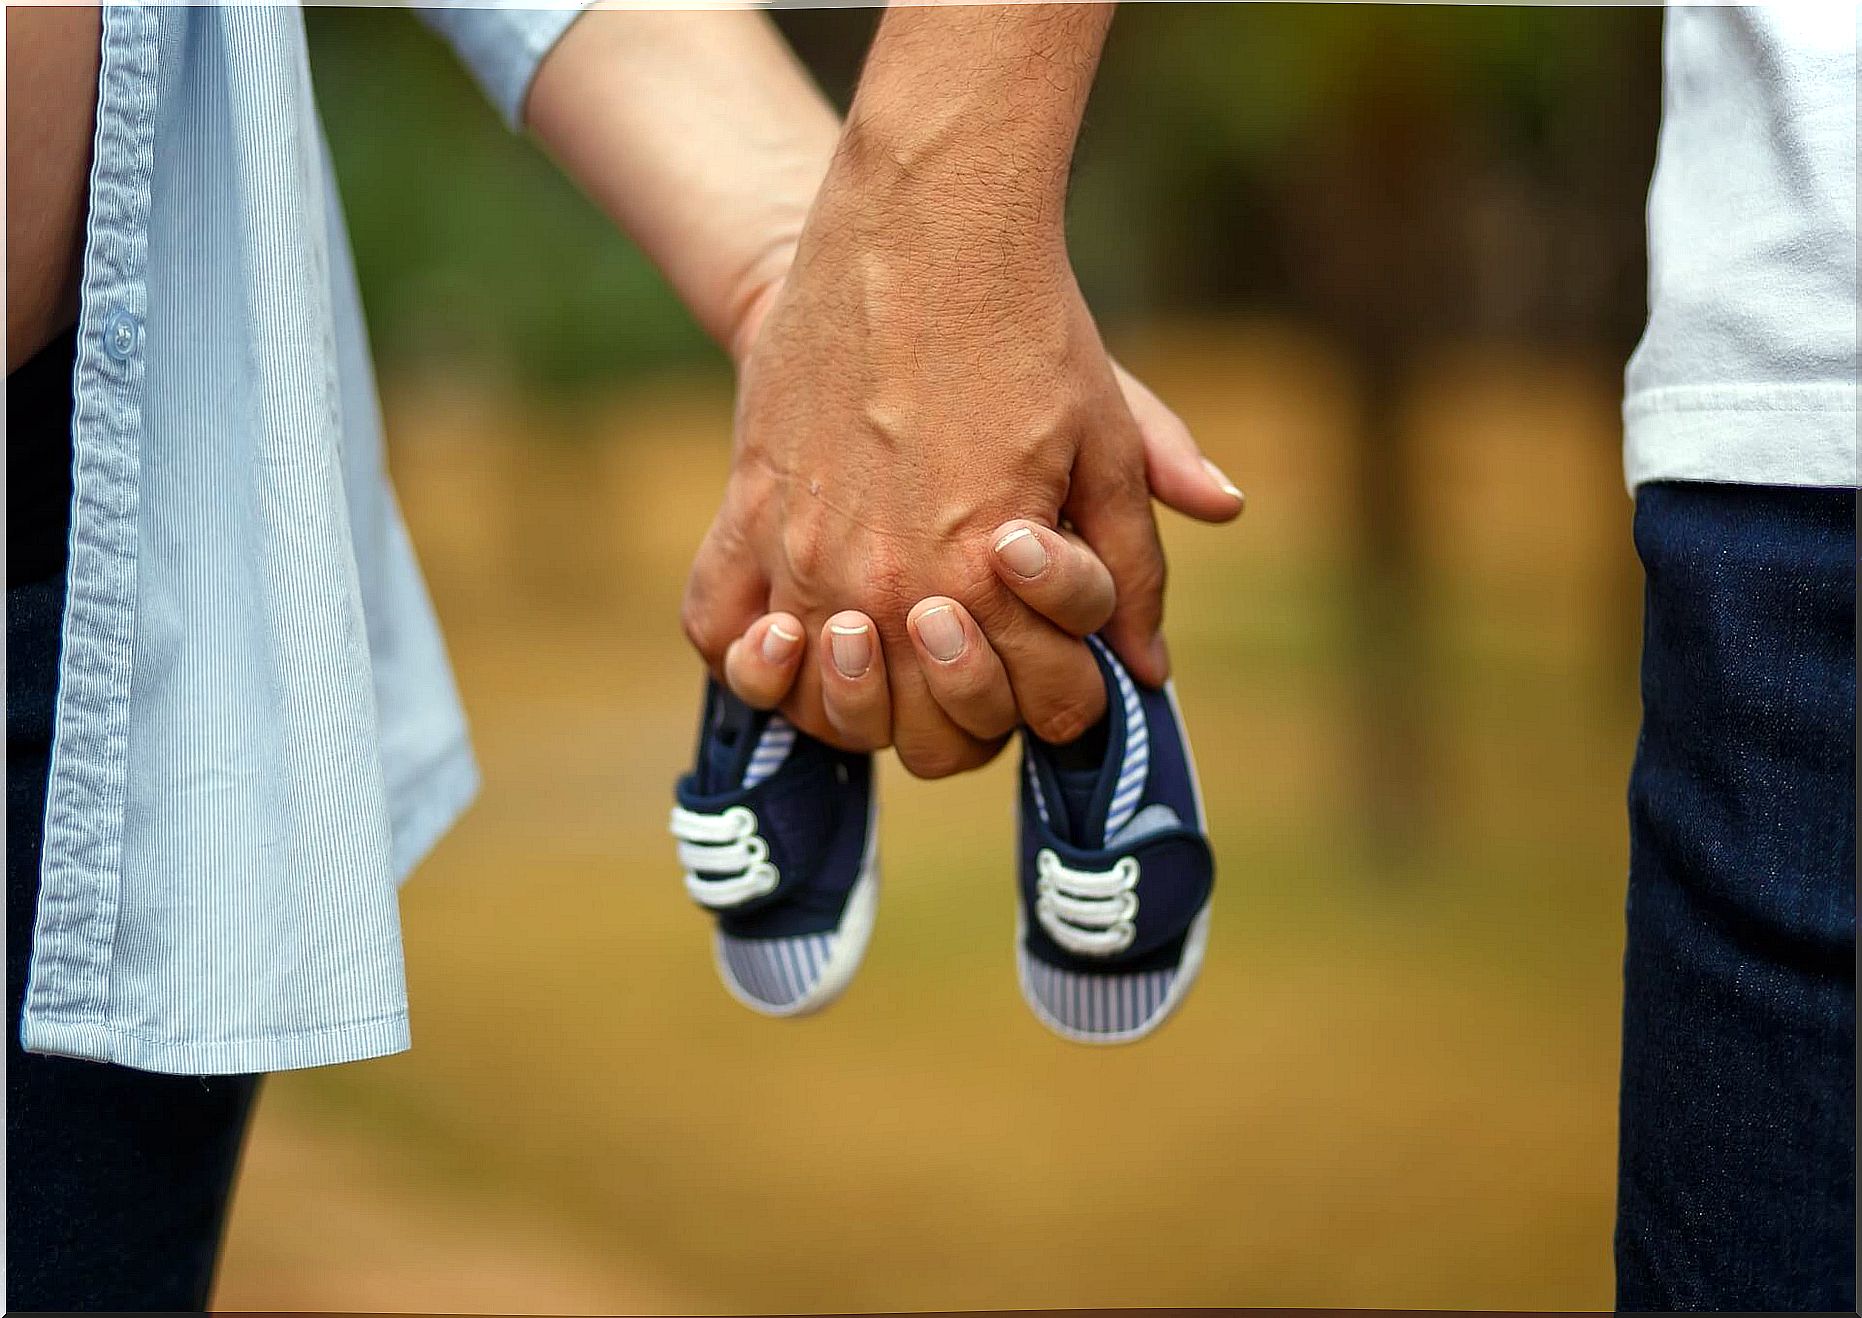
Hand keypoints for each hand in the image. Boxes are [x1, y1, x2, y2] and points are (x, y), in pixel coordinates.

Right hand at [682, 182, 1167, 775]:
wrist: (916, 227)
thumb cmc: (1028, 330)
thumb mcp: (1109, 438)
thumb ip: (1132, 566)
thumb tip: (1151, 667)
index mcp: (985, 579)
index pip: (1040, 713)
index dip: (1068, 699)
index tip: (1064, 657)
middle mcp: (885, 586)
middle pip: (924, 741)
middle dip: (972, 716)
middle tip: (982, 654)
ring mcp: (803, 557)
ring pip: (820, 707)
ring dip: (863, 706)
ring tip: (890, 650)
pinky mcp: (748, 513)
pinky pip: (718, 631)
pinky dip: (752, 658)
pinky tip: (793, 635)